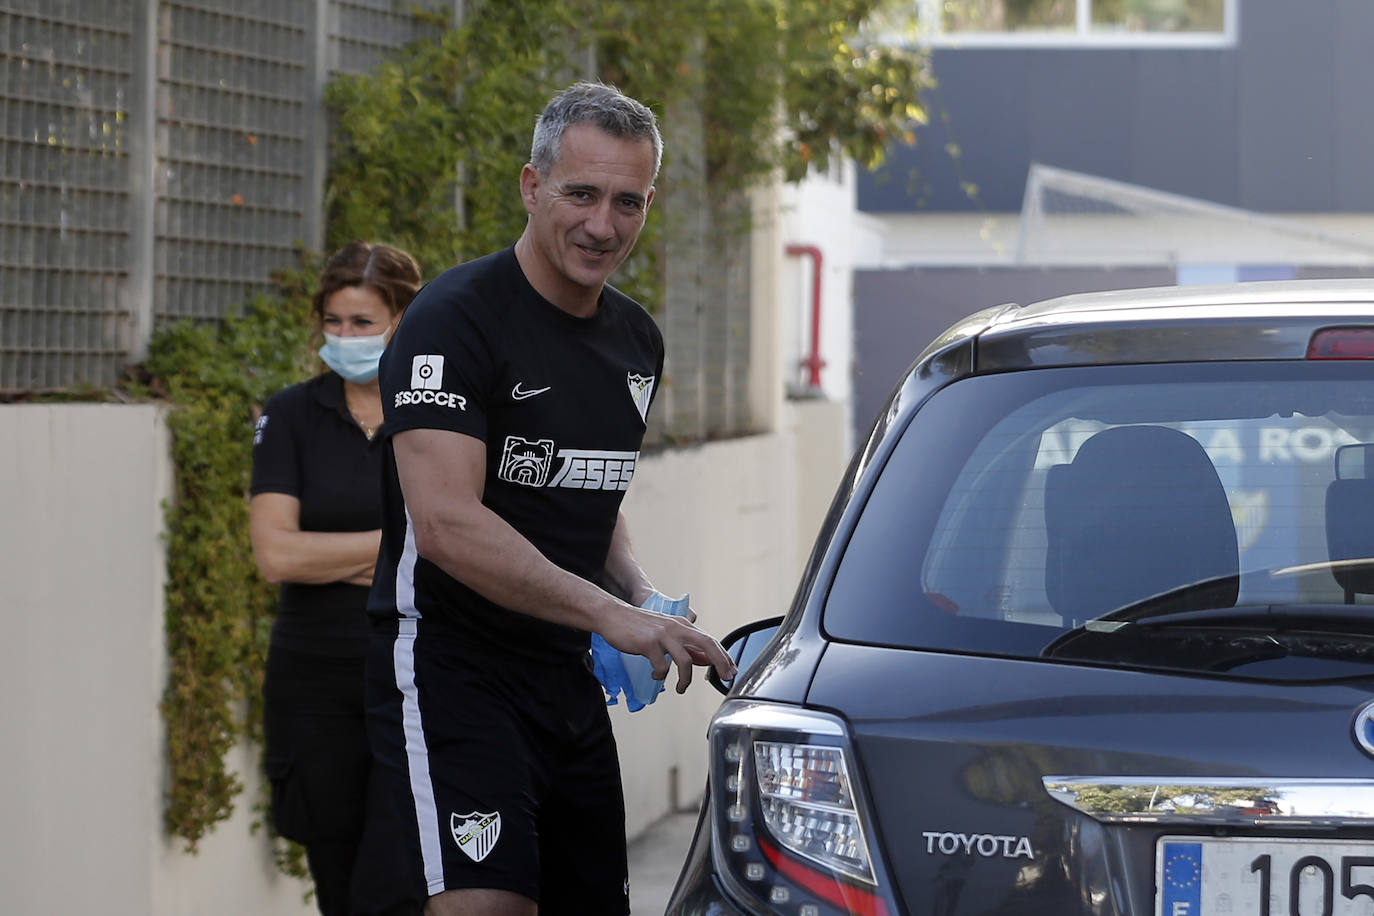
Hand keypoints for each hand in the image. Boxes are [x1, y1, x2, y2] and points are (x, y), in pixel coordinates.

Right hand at [601, 605, 735, 693]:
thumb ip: (685, 645)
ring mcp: (663, 635)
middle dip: (720, 662)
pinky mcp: (648, 643)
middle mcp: (676, 628)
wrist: (613, 615)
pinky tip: (655, 675)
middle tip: (726, 677)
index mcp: (683, 625)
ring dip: (686, 679)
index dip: (723, 656)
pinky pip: (661, 666)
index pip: (710, 640)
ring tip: (681, 688)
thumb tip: (704, 660)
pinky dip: (660, 676)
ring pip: (685, 660)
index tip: (731, 670)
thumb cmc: (639, 626)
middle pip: (707, 644)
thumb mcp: (666, 632)